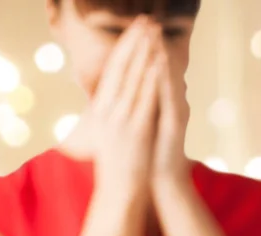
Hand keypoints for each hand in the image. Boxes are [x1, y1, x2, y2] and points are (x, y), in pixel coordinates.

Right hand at [66, 17, 162, 201]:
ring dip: (143, 52)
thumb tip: (119, 97)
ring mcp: (121, 119)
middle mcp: (108, 110)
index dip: (125, 47)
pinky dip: (150, 79)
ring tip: (153, 31)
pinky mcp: (135, 129)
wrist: (120, 191)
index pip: (114, 71)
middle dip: (135, 42)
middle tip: (146, 19)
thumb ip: (114, 114)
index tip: (135, 28)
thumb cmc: (118, 163)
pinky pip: (144, 99)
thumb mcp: (111, 133)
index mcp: (102, 109)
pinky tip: (158, 61)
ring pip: (133, 78)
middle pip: (122, 68)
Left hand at [151, 34, 190, 184]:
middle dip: (155, 45)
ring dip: (162, 55)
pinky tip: (160, 63)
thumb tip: (144, 92)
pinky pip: (169, 96)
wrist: (164, 180)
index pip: (156, 70)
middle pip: (164, 69)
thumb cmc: (155, 153)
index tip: (139, 29)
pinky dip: (164, 78)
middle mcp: (173, 103)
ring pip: (168, 78)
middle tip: (150, 22)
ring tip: (155, 34)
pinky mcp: (175, 123)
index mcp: (164, 102)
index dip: (149, 50)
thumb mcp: (149, 122)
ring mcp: (176, 112)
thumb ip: (150, 105)